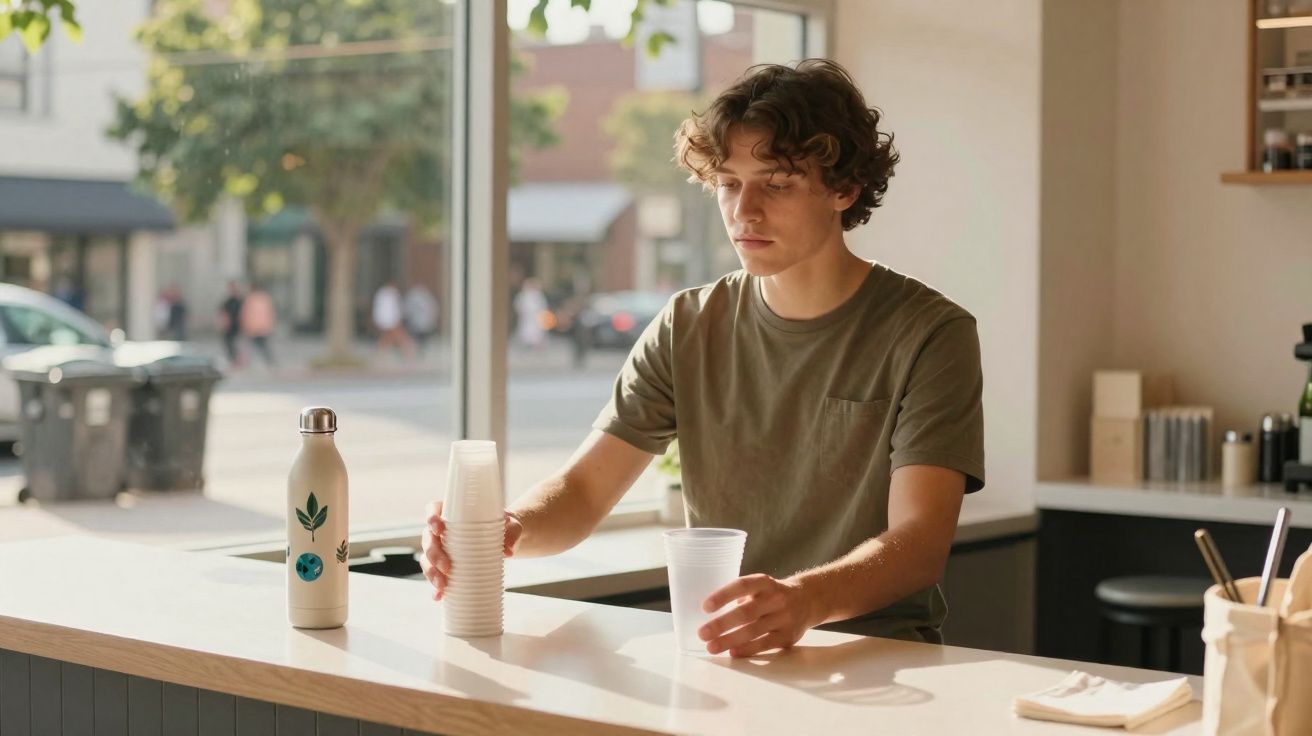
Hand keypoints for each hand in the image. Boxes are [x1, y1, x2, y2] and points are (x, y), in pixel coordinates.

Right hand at [420, 501, 522, 601]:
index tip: (439, 529)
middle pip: (428, 539)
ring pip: (427, 559)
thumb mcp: (511, 526)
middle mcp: (442, 530)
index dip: (431, 518)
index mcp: (452, 513)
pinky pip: (435, 575)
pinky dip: (435, 587)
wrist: (506, 541)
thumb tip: (508, 550)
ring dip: (431, 573)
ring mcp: (440, 548)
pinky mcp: (443, 565)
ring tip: (442, 585)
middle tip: (447, 567)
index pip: (433, 509)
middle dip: (434, 555)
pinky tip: (439, 596)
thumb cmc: (504, 527)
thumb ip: (511, 533)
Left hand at [697, 574, 824, 657]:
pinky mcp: (788, 636)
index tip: (705, 607)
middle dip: (722, 624)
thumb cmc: (772, 594)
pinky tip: (732, 653)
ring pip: (753, 631)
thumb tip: (710, 613)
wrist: (808, 600)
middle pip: (746, 613)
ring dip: (730, 640)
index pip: (742, 586)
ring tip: (711, 647)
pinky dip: (747, 649)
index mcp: (765, 583)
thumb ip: (740, 596)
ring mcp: (784, 618)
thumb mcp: (759, 586)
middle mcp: (776, 599)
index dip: (723, 596)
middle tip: (702, 633)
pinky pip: (765, 645)